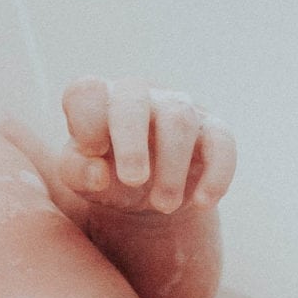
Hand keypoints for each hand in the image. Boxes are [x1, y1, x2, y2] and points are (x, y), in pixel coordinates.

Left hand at [55, 78, 234, 215]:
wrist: (143, 190)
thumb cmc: (104, 172)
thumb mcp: (79, 176)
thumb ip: (76, 171)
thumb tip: (98, 174)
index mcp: (98, 100)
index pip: (86, 92)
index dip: (87, 119)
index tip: (93, 151)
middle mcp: (137, 96)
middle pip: (135, 98)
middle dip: (133, 141)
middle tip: (133, 181)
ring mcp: (176, 109)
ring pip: (179, 121)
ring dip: (172, 167)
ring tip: (163, 205)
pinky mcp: (211, 131)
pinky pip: (221, 142)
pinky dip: (216, 173)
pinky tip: (202, 202)